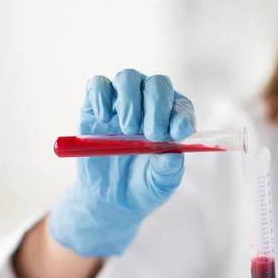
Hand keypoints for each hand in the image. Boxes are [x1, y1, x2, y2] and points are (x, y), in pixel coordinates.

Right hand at [48, 69, 195, 256]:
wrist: (112, 199)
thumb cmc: (145, 185)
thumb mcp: (162, 183)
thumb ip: (169, 168)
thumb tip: (172, 153)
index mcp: (173, 120)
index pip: (182, 106)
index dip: (181, 116)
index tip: (176, 133)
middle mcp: (150, 105)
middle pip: (157, 85)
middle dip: (156, 106)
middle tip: (151, 135)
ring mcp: (122, 103)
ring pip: (129, 78)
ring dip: (131, 101)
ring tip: (128, 130)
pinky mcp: (95, 106)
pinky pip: (98, 85)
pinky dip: (101, 97)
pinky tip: (105, 119)